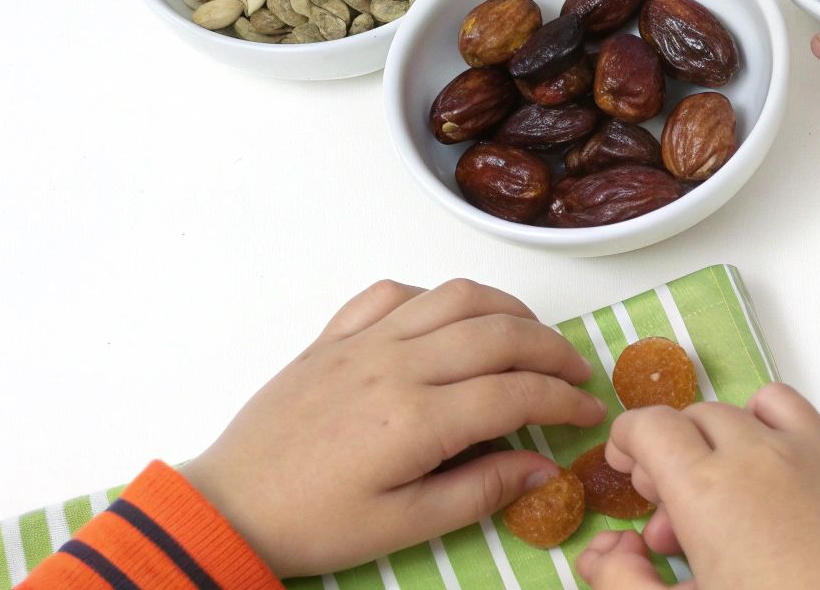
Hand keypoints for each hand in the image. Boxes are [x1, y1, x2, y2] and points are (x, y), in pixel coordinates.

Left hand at [182, 279, 606, 577]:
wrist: (228, 506)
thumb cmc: (314, 523)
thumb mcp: (403, 527)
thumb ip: (478, 492)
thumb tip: (541, 467)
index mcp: (416, 418)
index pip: (516, 393)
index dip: (564, 399)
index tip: (590, 412)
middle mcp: (396, 365)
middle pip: (499, 333)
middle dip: (552, 348)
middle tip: (577, 372)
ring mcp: (364, 342)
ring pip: (455, 297)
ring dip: (507, 309)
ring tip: (531, 335)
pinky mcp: (334, 336)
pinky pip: (394, 293)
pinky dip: (435, 297)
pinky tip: (451, 320)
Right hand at [576, 384, 819, 589]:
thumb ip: (627, 582)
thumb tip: (602, 551)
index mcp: (706, 490)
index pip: (650, 426)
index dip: (628, 440)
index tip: (626, 466)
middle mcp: (755, 455)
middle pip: (694, 419)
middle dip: (671, 452)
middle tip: (669, 509)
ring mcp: (807, 453)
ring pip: (745, 409)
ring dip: (722, 436)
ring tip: (720, 489)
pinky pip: (797, 415)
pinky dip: (772, 426)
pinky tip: (772, 473)